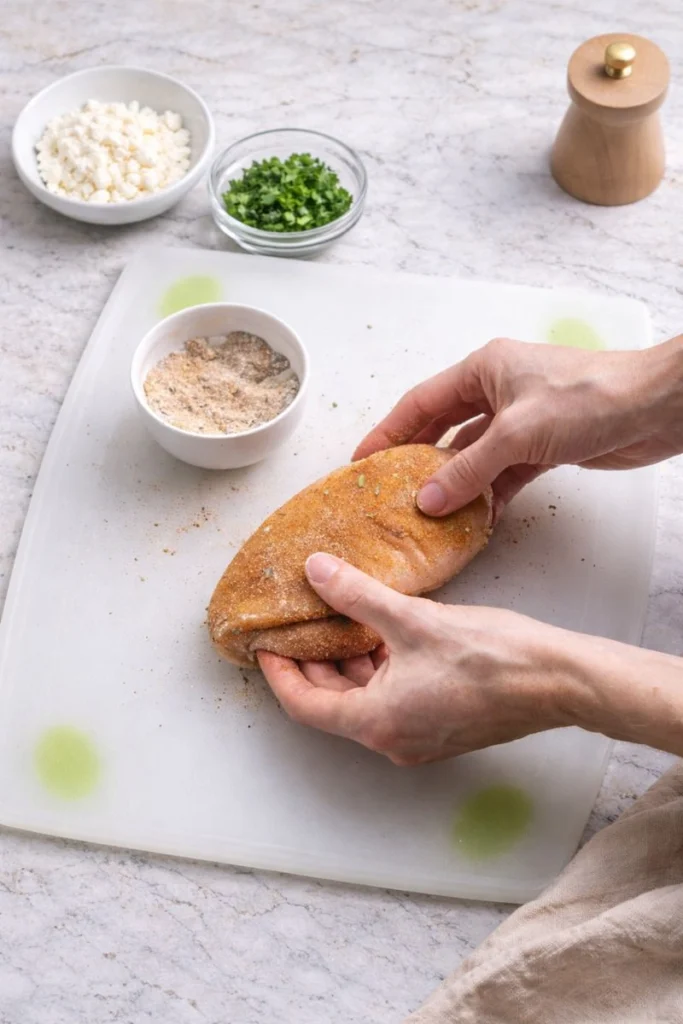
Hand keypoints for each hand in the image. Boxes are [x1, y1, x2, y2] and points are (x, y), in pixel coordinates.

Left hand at [258, 553, 572, 764]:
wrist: (558, 680)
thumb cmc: (492, 657)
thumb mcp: (413, 619)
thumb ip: (357, 595)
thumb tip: (316, 570)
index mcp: (377, 722)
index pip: (305, 703)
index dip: (279, 673)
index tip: (266, 646)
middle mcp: (393, 739)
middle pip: (333, 702)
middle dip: (314, 661)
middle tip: (300, 623)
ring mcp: (420, 736)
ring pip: (365, 700)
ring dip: (349, 663)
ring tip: (340, 619)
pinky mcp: (443, 725)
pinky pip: (393, 699)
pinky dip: (380, 670)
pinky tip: (384, 633)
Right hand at [354, 335, 682, 516]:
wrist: (653, 408)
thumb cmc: (587, 398)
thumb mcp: (517, 433)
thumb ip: (470, 469)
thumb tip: (429, 500)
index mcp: (482, 370)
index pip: (421, 402)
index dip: (388, 431)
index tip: (362, 460)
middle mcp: (496, 392)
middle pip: (443, 429)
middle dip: (417, 461)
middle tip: (388, 490)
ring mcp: (519, 420)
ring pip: (473, 455)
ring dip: (455, 483)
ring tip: (427, 513)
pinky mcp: (542, 446)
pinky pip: (503, 473)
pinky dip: (489, 493)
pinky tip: (475, 517)